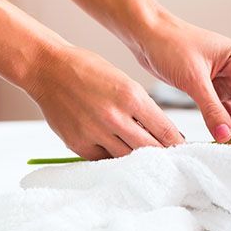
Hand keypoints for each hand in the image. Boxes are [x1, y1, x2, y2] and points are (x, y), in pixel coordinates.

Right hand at [26, 45, 183, 159]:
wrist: (47, 69)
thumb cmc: (86, 70)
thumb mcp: (122, 80)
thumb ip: (141, 107)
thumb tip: (161, 131)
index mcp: (130, 96)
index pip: (165, 130)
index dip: (177, 143)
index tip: (182, 149)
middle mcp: (114, 116)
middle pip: (149, 148)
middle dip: (162, 155)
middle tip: (170, 160)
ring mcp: (94, 132)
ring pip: (127, 157)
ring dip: (138, 159)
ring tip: (146, 160)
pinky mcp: (78, 143)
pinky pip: (103, 159)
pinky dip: (112, 157)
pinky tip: (117, 153)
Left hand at [132, 9, 230, 142]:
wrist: (146, 35)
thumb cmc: (170, 45)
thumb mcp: (193, 79)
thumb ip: (211, 109)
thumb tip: (226, 136)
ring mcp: (223, 80)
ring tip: (227, 147)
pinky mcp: (209, 87)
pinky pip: (219, 110)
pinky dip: (218, 123)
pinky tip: (217, 138)